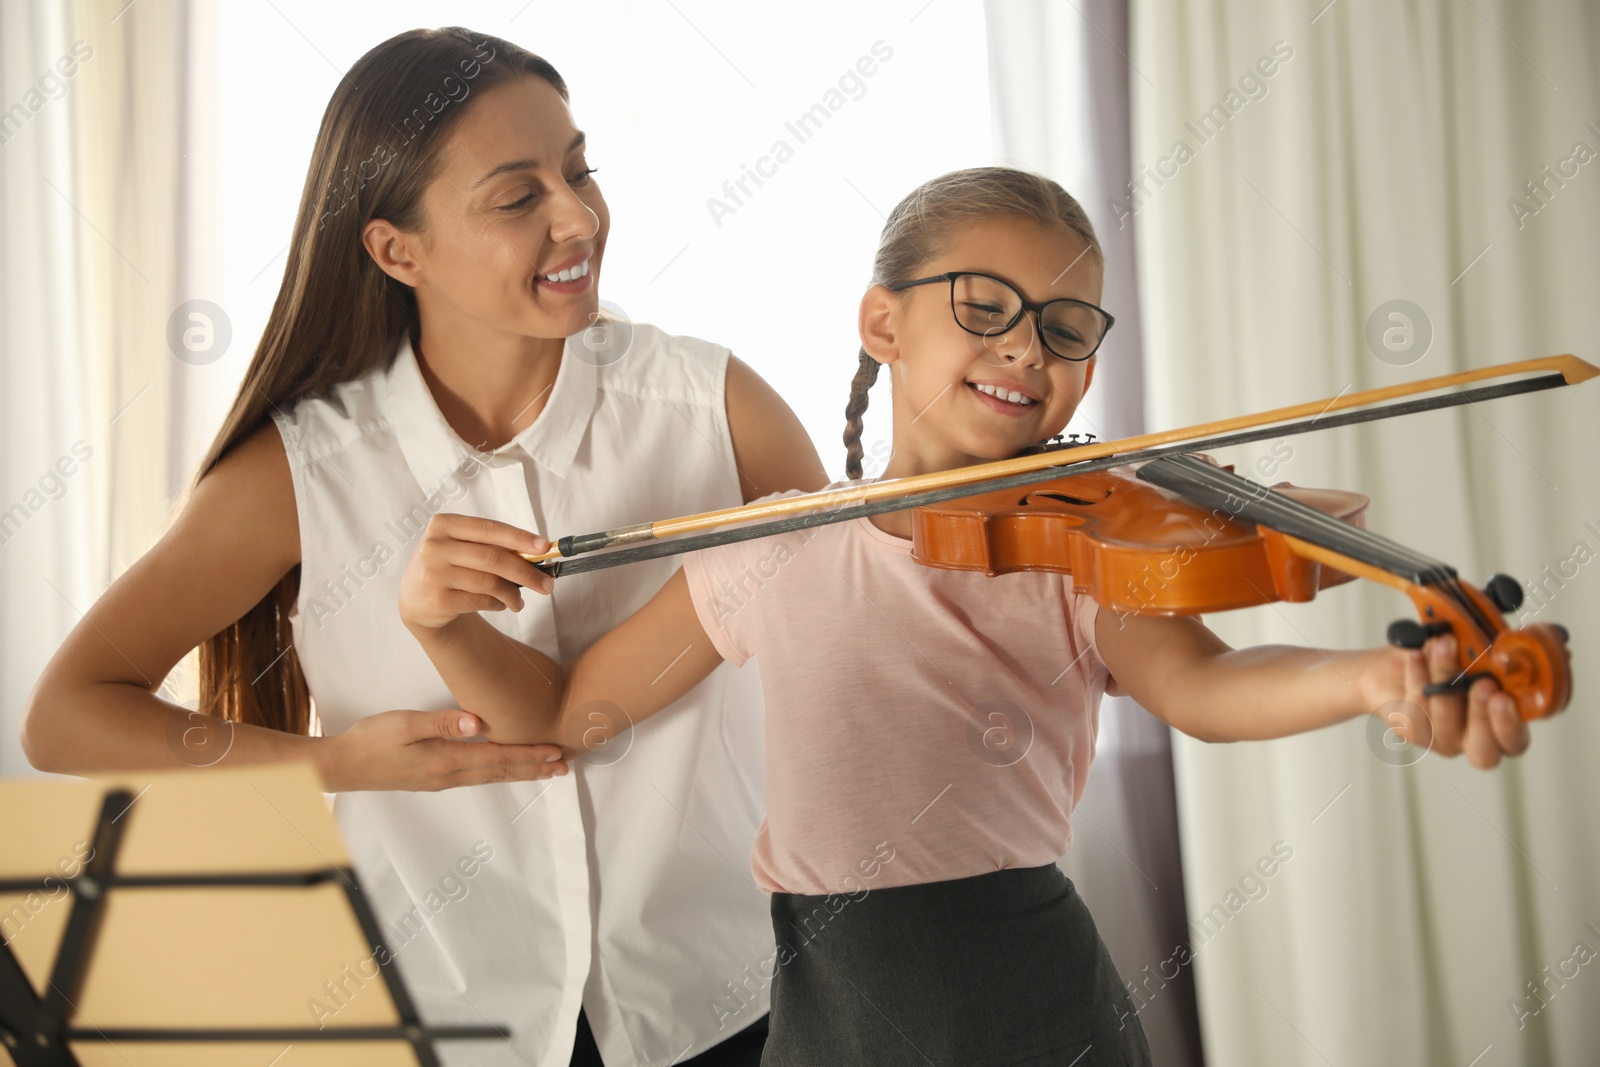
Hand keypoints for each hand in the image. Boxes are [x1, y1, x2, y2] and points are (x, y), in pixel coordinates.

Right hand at [318, 707, 568, 791]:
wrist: (342, 766)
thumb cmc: (371, 741)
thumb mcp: (404, 724)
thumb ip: (442, 722)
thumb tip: (477, 722)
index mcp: (445, 761)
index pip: (498, 758)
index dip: (530, 755)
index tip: (557, 752)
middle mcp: (449, 775)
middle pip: (501, 771)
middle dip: (535, 768)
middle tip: (565, 766)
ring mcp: (442, 780)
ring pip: (491, 776)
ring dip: (520, 772)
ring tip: (546, 770)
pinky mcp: (434, 778)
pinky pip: (477, 776)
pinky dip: (499, 772)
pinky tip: (505, 769)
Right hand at [400, 514, 554, 630]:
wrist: (415, 599)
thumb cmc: (448, 567)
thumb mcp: (462, 548)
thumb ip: (490, 546)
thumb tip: (536, 553)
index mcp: (444, 525)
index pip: (490, 528)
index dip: (520, 538)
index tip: (544, 547)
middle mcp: (435, 546)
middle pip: (493, 558)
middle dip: (526, 572)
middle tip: (547, 584)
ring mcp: (433, 574)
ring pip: (489, 583)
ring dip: (513, 594)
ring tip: (519, 601)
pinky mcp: (437, 600)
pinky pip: (480, 601)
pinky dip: (498, 604)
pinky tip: (500, 604)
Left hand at [1357, 633, 1530, 767]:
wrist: (1392, 670)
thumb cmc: (1441, 664)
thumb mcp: (1472, 653)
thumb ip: (1492, 655)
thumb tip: (1507, 645)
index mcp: (1499, 724)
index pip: (1515, 739)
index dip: (1514, 724)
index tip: (1507, 696)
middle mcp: (1473, 739)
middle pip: (1485, 754)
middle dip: (1484, 718)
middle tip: (1485, 686)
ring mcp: (1441, 738)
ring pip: (1445, 720)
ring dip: (1446, 678)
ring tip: (1445, 646)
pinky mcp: (1410, 729)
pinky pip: (1416, 706)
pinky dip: (1418, 675)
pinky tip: (1417, 655)